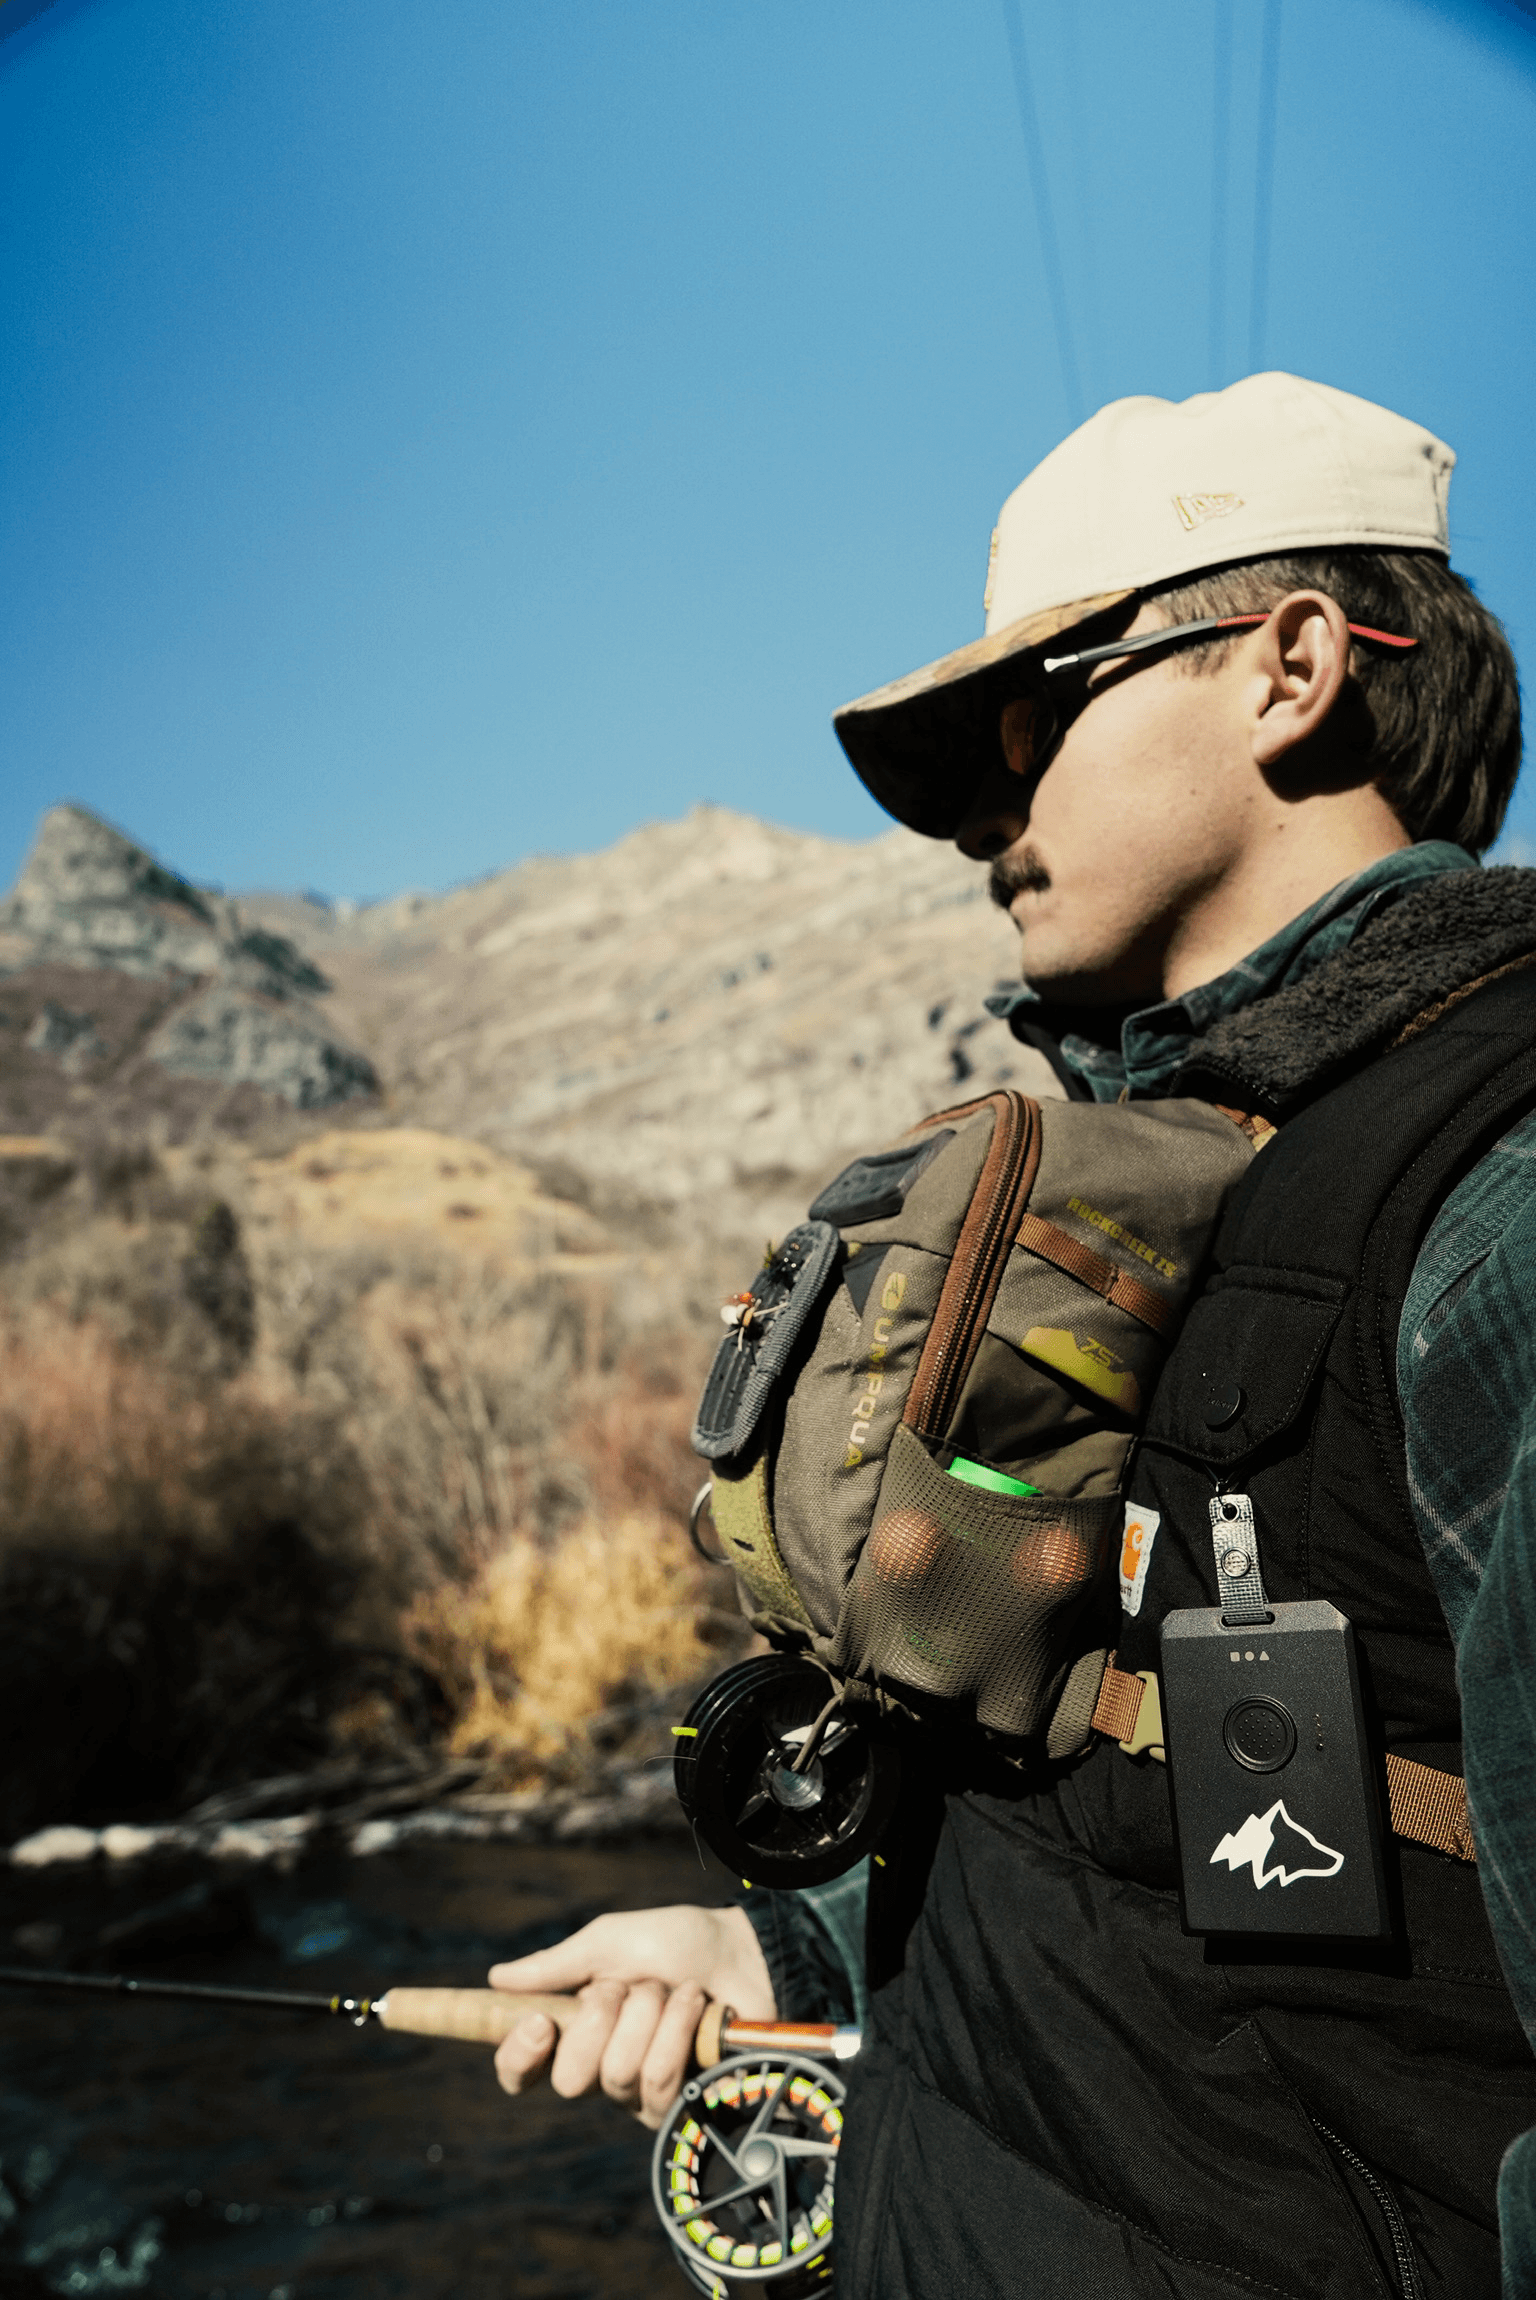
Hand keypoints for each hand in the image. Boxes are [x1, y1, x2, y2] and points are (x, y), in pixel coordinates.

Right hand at [488, 1903, 774, 2127]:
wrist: (740, 1949)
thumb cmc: (674, 1943)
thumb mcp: (608, 1941)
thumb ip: (556, 1966)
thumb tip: (496, 1978)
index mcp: (572, 2030)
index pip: (520, 2072)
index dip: (520, 2056)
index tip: (542, 2021)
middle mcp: (598, 2069)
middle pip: (569, 2079)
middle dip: (602, 2018)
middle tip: (629, 1986)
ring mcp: (638, 2092)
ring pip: (619, 2075)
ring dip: (649, 2016)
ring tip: (670, 1989)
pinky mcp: (679, 2102)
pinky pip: (660, 2082)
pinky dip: (678, 2029)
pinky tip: (694, 2006)